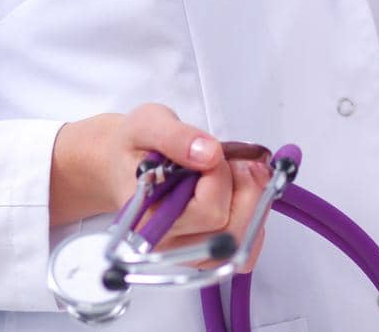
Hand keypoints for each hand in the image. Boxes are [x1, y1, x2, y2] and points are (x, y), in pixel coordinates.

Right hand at [50, 103, 270, 270]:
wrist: (125, 163)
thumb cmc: (135, 147)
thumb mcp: (148, 124)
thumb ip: (177, 136)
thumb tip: (209, 153)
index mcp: (148, 218)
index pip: (207, 211)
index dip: (220, 176)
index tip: (212, 152)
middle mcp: (166, 245)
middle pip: (230, 230)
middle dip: (243, 188)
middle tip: (233, 161)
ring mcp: (187, 253)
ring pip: (241, 242)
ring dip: (252, 202)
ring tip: (237, 174)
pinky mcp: (203, 254)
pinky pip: (244, 251)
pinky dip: (254, 220)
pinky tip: (242, 193)